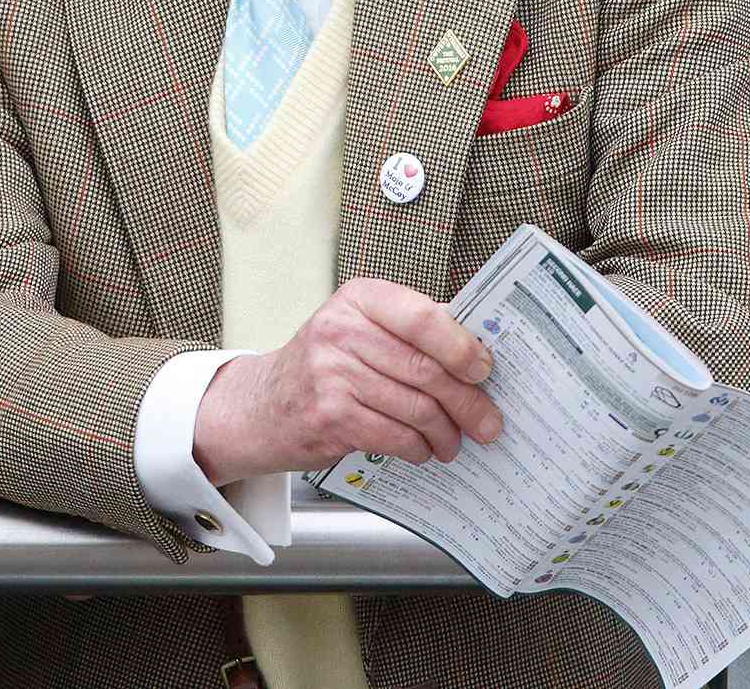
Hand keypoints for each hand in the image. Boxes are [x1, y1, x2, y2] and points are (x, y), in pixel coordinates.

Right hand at [191, 278, 502, 486]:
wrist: (262, 405)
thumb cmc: (324, 366)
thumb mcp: (360, 329)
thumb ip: (411, 330)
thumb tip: (480, 344)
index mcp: (358, 300)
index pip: (423, 318)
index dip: (463, 347)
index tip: (486, 371)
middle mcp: (340, 330)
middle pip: (426, 370)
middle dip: (468, 403)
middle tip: (488, 423)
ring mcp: (331, 373)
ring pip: (417, 409)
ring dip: (446, 433)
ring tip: (452, 441)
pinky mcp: (330, 416)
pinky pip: (396, 436)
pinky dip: (419, 449)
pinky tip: (421, 449)